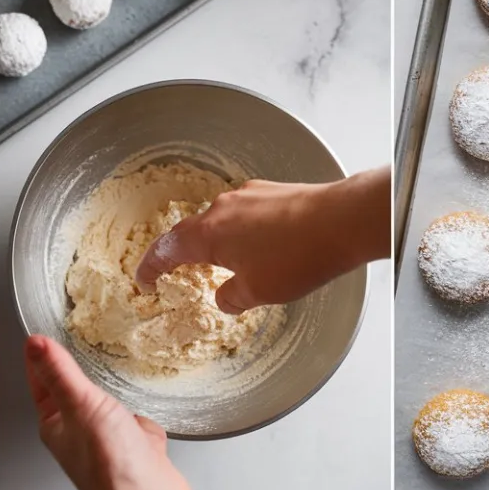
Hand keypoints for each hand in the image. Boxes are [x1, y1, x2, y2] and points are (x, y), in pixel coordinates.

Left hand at [25, 335, 318, 489]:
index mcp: (55, 424)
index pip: (41, 383)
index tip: (40, 336)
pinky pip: (139, 423)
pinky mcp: (136, 451)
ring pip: (111, 406)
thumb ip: (59, 371)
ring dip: (119, 399)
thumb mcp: (80, 402)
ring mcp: (108, 443)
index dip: (41, 358)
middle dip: (85, 376)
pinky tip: (146, 426)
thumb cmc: (108, 462)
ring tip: (120, 389)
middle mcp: (78, 434)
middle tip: (84, 348)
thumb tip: (35, 344)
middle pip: (77, 392)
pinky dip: (145, 422)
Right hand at [135, 167, 390, 313]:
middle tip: (177, 270)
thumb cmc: (296, 258)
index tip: (144, 280)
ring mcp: (248, 195)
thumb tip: (224, 297)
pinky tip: (263, 246)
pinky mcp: (273, 191)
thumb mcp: (258, 291)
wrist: (344, 220)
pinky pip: (246, 213)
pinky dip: (243, 231)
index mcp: (209, 234)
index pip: (166, 249)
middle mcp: (222, 208)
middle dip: (183, 252)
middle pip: (191, 230)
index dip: (151, 267)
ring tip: (226, 262)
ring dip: (217, 241)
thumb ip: (232, 297)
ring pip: (221, 220)